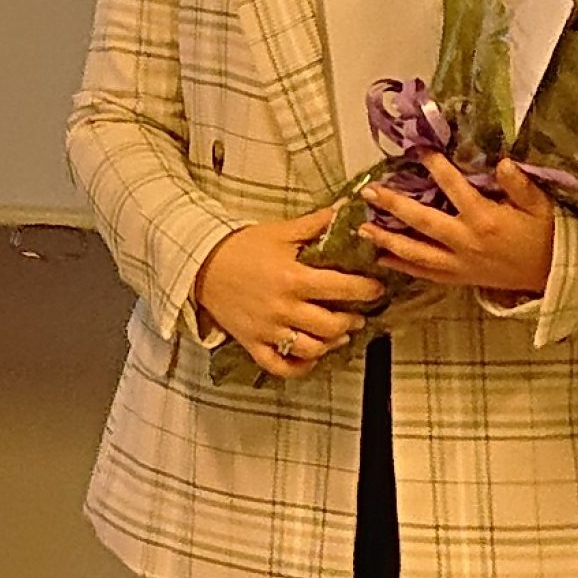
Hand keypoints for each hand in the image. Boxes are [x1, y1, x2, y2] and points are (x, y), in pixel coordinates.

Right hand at [192, 208, 386, 379]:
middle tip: (358, 314)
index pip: (342, 288)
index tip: (376, 288)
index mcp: (293, 278)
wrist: (201, 263)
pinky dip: (300, 367)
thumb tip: (345, 210)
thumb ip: (315, 224)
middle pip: (332, 326)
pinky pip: (281, 367)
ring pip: (311, 349)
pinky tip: (310, 356)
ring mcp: (268, 330)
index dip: (366, 289)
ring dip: (331, 343)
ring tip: (339, 334)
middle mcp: (283, 308)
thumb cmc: (242, 246)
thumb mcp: (280, 231)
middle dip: (352, 320)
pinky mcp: (253, 343)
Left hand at [359, 154, 554, 296]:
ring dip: (388, 240)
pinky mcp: (459, 278)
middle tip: (369, 192)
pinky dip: (403, 267)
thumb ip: (520, 185)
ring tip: (362, 229)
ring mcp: (460, 263)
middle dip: (394, 206)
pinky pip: (426, 273)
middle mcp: (467, 241)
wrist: (554, 274)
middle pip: (423, 222)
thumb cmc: (545, 235)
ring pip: (417, 252)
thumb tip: (503, 162)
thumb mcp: (540, 206)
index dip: (437, 168)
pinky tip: (382, 258)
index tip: (419, 151)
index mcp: (485, 219)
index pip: (455, 189)